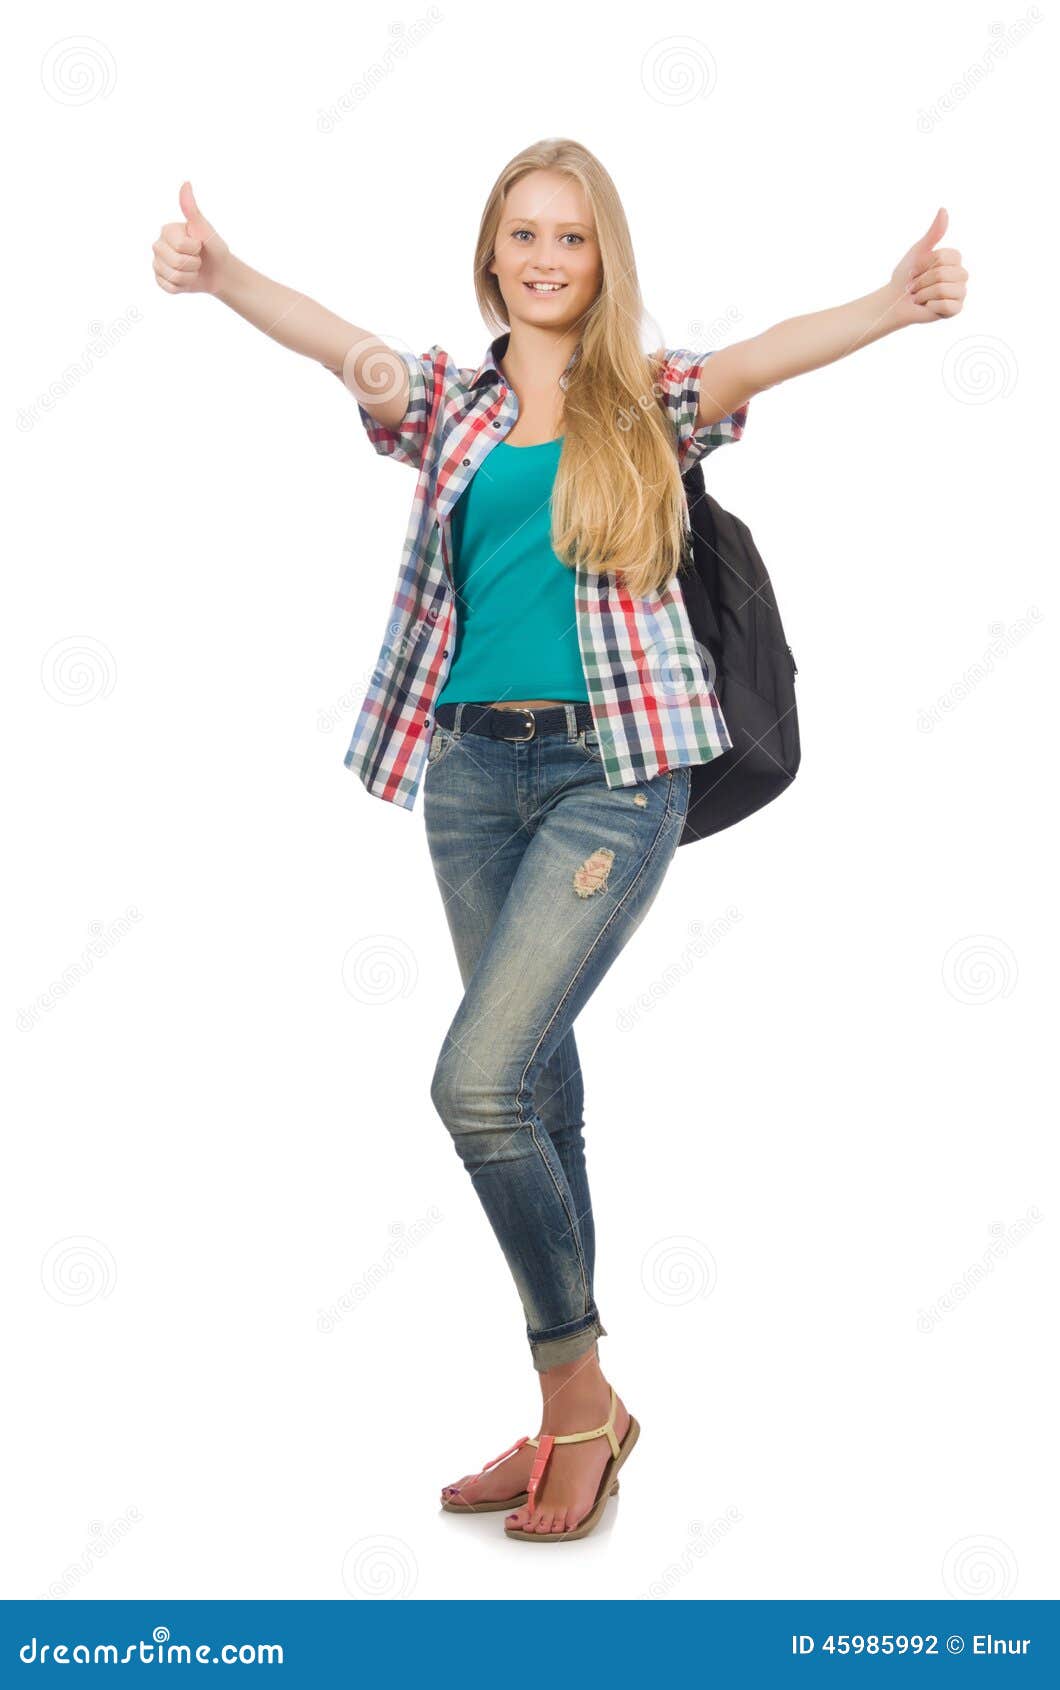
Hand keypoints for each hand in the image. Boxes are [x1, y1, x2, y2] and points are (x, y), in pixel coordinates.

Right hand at [152, 181, 231, 295]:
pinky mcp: (161, 281)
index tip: (198, 244)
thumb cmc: (213, 247)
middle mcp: (158, 246)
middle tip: (197, 258)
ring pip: (173, 276)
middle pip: (175, 262)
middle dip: (193, 263)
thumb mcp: (205, 228)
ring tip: (193, 269)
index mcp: (166, 231)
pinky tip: (187, 279)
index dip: (194, 249)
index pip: (180, 246)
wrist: (219, 271)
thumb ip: (192, 209)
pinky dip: (183, 287)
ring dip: (190, 276)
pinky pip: (170, 288)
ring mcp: (157, 264)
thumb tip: (186, 183)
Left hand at [886, 208, 967, 327]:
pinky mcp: (956, 309)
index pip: (944, 257)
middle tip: (915, 286)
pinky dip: (930, 306)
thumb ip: (933, 233)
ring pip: (943, 289)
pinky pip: (946, 305)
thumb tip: (943, 210)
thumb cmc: (907, 276)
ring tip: (920, 297)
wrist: (896, 301)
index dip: (924, 264)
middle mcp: (961, 275)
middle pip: (943, 273)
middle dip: (922, 280)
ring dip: (923, 294)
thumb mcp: (919, 251)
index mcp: (955, 260)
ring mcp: (960, 293)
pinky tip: (928, 307)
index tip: (915, 270)